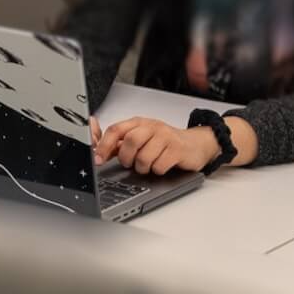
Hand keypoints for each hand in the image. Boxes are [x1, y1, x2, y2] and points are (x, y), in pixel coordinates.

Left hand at [91, 116, 219, 174]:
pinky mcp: (177, 150)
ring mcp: (166, 137)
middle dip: (127, 158)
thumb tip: (98, 149)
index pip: (116, 130)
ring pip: (144, 157)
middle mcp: (152, 127)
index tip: (99, 160)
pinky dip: (157, 170)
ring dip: (143, 167)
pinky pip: (159, 166)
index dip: (104, 146)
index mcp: (139, 123)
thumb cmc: (165, 142)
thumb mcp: (142, 138)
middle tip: (131, 163)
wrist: (195, 144)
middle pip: (130, 142)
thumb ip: (120, 144)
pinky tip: (162, 165)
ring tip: (148, 165)